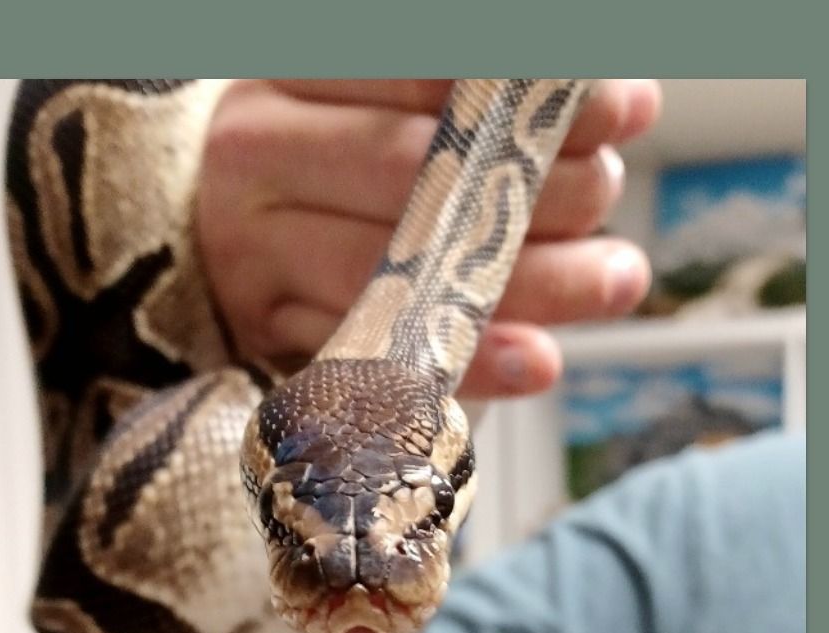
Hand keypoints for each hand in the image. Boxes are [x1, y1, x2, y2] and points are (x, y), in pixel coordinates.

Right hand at [196, 79, 661, 398]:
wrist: (205, 217)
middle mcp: (253, 158)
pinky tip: (537, 360)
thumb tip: (613, 100)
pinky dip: (466, 363)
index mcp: (285, 73)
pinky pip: (376, 355)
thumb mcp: (366, 91)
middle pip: (409, 173)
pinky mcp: (260, 332)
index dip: (527, 93)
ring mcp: (249, 253)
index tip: (624, 108)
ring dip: (524, 283)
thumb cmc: (318, 143)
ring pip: (398, 272)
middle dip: (532, 188)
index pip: (417, 75)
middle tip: (608, 192)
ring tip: (615, 278)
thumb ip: (463, 91)